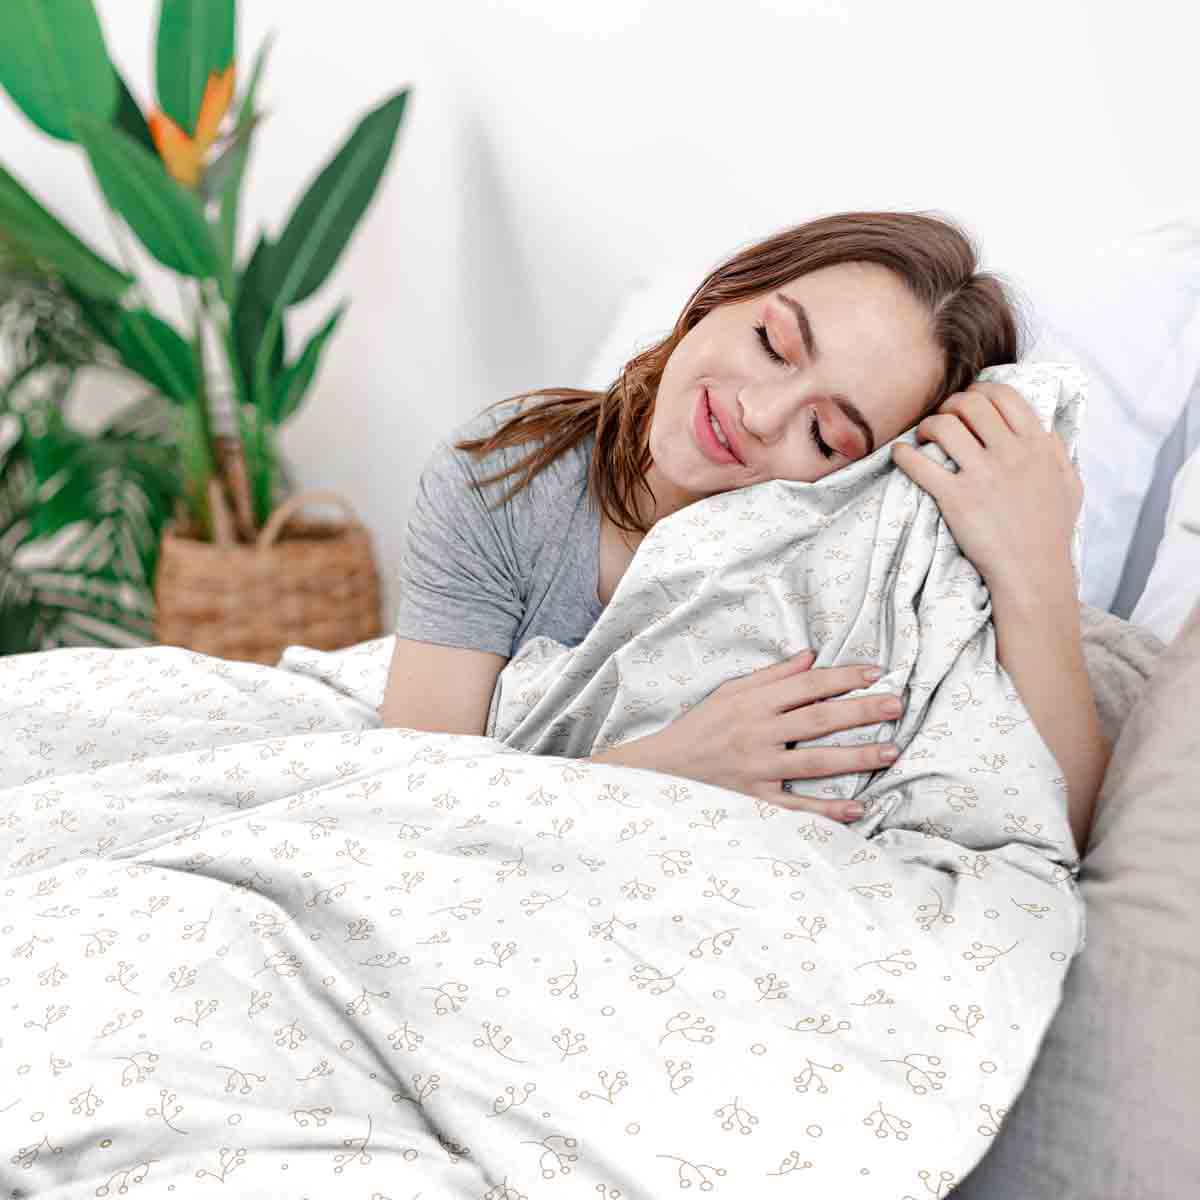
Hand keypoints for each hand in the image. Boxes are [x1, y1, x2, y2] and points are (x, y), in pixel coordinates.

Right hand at [644, 649, 900, 820]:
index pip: (806, 686)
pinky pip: (796, 808)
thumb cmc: (698, 728)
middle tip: (896, 705)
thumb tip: (811, 657)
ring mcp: (757, 770)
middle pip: (817, 720)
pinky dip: (826, 810)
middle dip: (860, 712)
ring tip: (891, 751)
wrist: (660, 770)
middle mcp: (757, 734)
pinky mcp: (755, 800)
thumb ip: (771, 677)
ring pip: (814, 762)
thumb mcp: (728, 693)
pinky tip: (857, 808)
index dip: (842, 679)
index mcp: (752, 703)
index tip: (876, 673)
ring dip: (855, 757)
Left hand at [890, 381, 1081, 592]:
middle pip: (970, 404)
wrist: (1034, 572)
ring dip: (928, 425)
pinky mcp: (956, 499)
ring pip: (945, 425)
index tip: (967, 400)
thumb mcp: (1069, 485)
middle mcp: (1011, 453)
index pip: (1005, 395)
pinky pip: (920, 464)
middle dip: (950, 405)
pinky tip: (900, 454)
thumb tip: (1045, 429)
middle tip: (942, 418)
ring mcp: (983, 475)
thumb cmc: (1051, 532)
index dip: (980, 390)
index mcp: (1038, 445)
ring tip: (923, 437)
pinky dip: (903, 454)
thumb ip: (1058, 452)